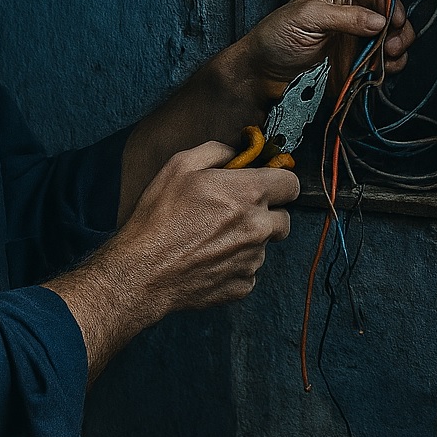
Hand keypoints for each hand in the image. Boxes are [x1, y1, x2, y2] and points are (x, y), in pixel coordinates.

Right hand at [46, 141, 299, 380]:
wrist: (144, 270)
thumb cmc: (160, 215)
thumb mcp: (180, 165)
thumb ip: (216, 151)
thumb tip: (236, 153)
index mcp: (249, 193)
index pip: (292, 184)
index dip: (279, 182)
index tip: (264, 185)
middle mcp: (259, 227)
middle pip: (284, 218)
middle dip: (265, 213)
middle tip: (235, 212)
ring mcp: (253, 260)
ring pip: (265, 245)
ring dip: (248, 239)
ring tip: (212, 237)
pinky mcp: (243, 285)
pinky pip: (249, 269)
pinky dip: (235, 264)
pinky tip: (208, 258)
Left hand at [242, 0, 414, 98]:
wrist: (260, 73)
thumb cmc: (275, 37)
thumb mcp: (308, 17)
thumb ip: (346, 17)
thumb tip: (381, 21)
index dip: (391, 4)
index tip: (394, 21)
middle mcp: (351, 20)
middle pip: (390, 19)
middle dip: (399, 31)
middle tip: (390, 47)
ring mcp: (353, 45)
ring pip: (389, 44)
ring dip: (396, 52)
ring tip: (386, 61)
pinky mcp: (352, 69)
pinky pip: (379, 68)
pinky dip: (386, 70)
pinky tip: (377, 72)